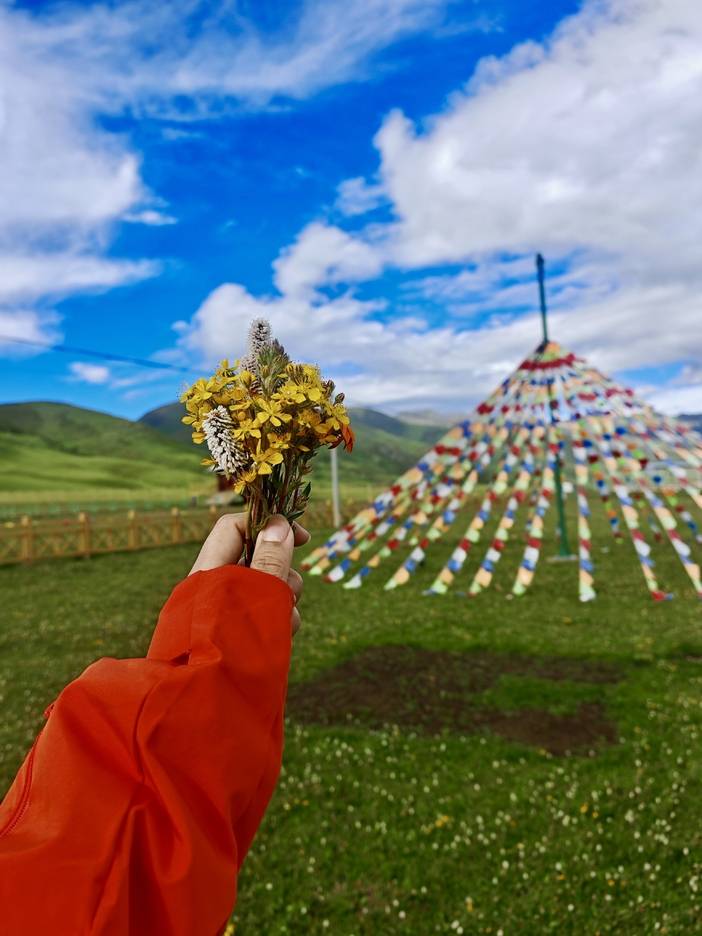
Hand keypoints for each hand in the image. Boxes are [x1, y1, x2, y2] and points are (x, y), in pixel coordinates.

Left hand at [189, 513, 309, 635]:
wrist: (217, 706)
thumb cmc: (234, 645)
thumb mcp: (258, 594)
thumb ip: (270, 558)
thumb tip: (278, 523)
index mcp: (208, 572)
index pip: (232, 527)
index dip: (267, 523)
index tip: (301, 536)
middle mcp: (215, 587)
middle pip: (255, 557)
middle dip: (281, 568)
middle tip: (290, 587)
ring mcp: (227, 610)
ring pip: (265, 585)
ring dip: (283, 597)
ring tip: (284, 617)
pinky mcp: (240, 631)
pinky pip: (266, 611)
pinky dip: (278, 618)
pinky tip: (281, 633)